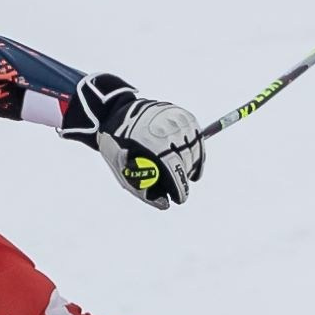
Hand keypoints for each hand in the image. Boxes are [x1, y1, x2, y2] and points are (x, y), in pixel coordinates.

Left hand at [64, 74, 204, 208]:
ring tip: (182, 175)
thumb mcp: (120, 170)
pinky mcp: (184, 115)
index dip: (179, 186)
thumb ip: (141, 190)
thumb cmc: (116, 145)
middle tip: (177, 188)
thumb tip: (166, 204)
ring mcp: (177, 118)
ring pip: (194, 150)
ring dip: (191, 166)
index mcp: (149, 139)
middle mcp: (167, 125)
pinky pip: (198, 139)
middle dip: (183, 178)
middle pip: (185, 159)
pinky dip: (197, 154)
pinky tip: (192, 165)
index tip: (180, 199)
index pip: (173, 166)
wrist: (115, 111)